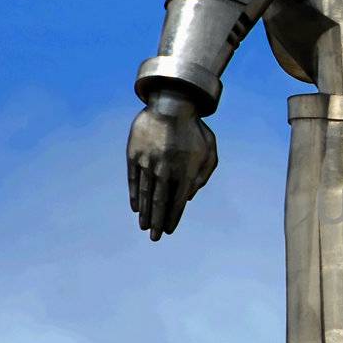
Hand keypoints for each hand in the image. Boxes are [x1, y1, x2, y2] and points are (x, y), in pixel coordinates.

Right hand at [126, 91, 217, 239]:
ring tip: (144, 226)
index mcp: (185, 170)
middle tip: (155, 238)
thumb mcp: (209, 150)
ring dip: (145, 212)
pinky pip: (134, 179)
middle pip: (160, 202)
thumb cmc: (194, 129)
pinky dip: (135, 194)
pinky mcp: (134, 154)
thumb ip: (204, 174)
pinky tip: (136, 207)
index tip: (169, 231)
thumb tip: (189, 197)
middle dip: (158, 222)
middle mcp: (165, 170)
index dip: (173, 218)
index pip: (178, 202)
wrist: (172, 103)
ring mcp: (148, 162)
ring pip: (146, 193)